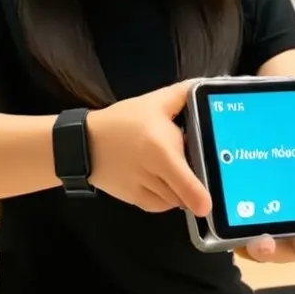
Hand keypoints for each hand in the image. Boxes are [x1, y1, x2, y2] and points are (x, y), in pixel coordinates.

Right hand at [86, 80, 210, 215]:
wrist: (86, 142)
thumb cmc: (124, 120)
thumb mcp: (153, 102)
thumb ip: (182, 94)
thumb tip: (203, 86)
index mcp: (160, 149)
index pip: (186, 183)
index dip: (199, 197)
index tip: (208, 204)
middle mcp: (153, 174)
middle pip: (185, 195)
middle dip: (194, 184)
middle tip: (196, 169)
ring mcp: (143, 190)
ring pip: (175, 201)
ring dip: (179, 189)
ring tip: (173, 167)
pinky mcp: (135, 201)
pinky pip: (161, 206)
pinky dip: (167, 197)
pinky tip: (162, 178)